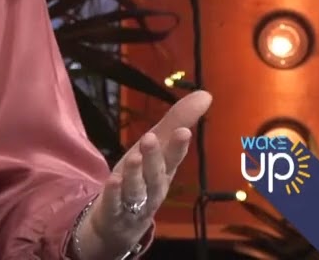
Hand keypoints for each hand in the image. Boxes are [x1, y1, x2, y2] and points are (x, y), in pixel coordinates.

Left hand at [76, 90, 211, 258]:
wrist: (122, 224)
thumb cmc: (144, 179)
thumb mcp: (157, 149)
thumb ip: (177, 121)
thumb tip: (206, 94)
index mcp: (165, 171)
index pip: (173, 158)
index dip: (178, 147)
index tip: (184, 131)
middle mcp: (152, 188)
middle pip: (155, 174)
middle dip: (155, 158)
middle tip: (151, 138)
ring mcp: (133, 203)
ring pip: (136, 189)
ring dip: (135, 174)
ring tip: (133, 157)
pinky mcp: (113, 212)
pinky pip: (114, 202)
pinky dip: (114, 193)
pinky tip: (112, 180)